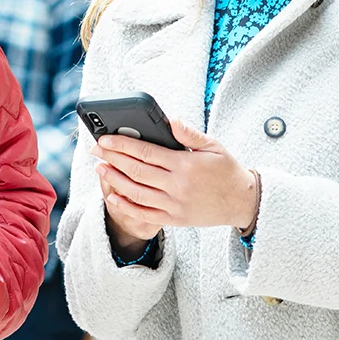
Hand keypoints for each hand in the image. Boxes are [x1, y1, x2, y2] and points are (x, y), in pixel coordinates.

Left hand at [92, 118, 257, 238]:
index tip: (105, 139)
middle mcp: (177, 186)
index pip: (146, 151)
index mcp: (185, 164)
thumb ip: (189, 133)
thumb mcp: (213, 146)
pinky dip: (126, 206)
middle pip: (136, 171)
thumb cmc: (227, 170)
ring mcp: (174, 205)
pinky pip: (144, 214)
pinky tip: (112, 196)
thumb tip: (170, 119)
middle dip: (112, 159)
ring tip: (99, 169)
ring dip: (114, 180)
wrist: (243, 203)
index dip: (122, 144)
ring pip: (136, 192)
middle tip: (95, 150)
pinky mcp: (175, 220)